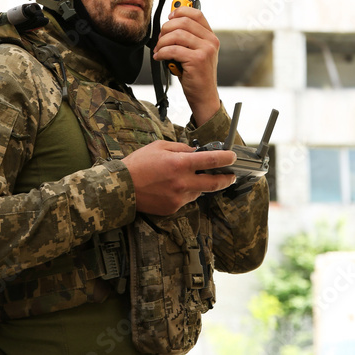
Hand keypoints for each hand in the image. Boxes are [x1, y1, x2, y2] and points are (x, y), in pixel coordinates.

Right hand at [121, 140, 236, 214]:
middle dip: (226, 179)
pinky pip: (186, 199)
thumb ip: (181, 148)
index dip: (226, 158)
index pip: (212, 160)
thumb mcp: (159, 146)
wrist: (121, 187)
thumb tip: (196, 151)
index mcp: (180, 164)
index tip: (233, 157)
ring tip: (189, 178)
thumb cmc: (138, 164)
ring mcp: (178, 197)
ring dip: (200, 185)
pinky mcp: (173, 208)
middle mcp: (182, 182)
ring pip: (199, 192)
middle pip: (214, 183)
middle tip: (231, 176)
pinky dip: (185, 192)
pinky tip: (174, 187)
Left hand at [152, 6, 220, 124]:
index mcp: (210, 36)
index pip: (196, 13)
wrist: (204, 95)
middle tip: (160, 38)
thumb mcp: (195, 52)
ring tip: (159, 50)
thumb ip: (187, 38)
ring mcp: (205, 50)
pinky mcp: (197, 60)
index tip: (169, 17)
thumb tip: (170, 23)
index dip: (180, 11)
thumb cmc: (196, 75)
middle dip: (166, 28)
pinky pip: (173, 50)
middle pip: (183, 22)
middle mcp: (210, 41)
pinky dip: (162, 52)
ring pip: (177, 35)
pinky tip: (160, 57)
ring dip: (162, 42)